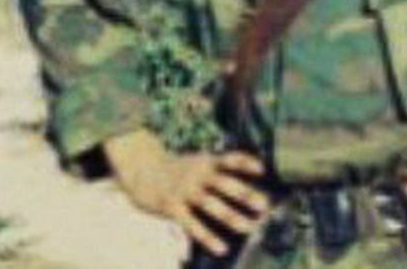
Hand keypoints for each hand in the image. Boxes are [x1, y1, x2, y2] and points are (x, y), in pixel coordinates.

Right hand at [104, 129, 269, 255]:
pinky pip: (192, 225)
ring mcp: (185, 191)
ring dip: (232, 217)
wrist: (142, 169)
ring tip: (249, 227)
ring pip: (212, 205)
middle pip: (225, 184)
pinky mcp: (172, 207)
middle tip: (264, 206)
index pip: (230, 159)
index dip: (246, 163)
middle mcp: (198, 174)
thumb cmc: (176, 168)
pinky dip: (208, 236)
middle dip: (246, 195)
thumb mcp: (198, 161)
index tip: (262, 169)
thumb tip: (245, 172)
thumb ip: (217, 167)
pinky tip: (222, 247)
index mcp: (206, 161)